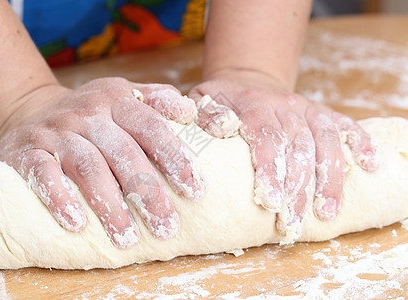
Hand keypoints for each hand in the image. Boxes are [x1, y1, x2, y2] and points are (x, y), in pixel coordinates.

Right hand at [0, 77, 206, 247]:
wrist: (31, 107)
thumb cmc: (93, 112)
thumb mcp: (124, 95)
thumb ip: (158, 100)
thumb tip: (190, 111)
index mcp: (118, 100)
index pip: (152, 127)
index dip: (175, 158)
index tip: (196, 190)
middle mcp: (89, 114)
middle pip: (123, 153)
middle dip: (147, 193)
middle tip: (166, 227)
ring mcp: (58, 132)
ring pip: (88, 168)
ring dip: (109, 206)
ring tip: (128, 239)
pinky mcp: (28, 150)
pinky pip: (43, 175)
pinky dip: (59, 198)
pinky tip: (76, 224)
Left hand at [189, 78, 377, 239]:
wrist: (246, 80)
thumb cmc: (221, 100)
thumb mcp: (203, 100)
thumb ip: (207, 115)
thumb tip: (222, 128)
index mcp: (254, 105)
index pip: (266, 138)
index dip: (270, 170)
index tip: (270, 203)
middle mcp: (284, 106)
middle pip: (298, 147)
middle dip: (298, 188)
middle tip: (292, 224)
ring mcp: (306, 109)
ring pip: (325, 141)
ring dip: (330, 178)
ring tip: (327, 212)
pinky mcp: (321, 112)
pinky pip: (345, 125)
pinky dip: (360, 142)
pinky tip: (371, 164)